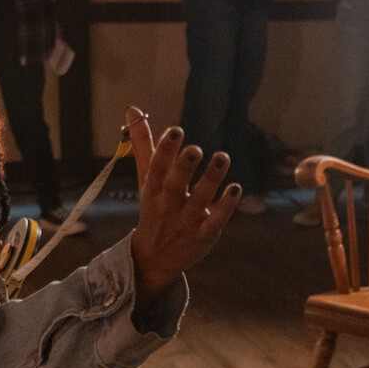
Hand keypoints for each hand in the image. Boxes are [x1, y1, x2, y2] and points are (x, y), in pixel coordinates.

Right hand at [124, 106, 236, 309]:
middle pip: (174, 185)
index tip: (176, 131)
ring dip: (211, 179)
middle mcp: (168, 205)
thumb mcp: (146, 180)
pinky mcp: (204, 235)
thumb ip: (144, 145)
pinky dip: (226, 206)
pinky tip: (236, 188)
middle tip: (195, 148)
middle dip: (184, 167)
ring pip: (200, 200)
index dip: (165, 149)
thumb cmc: (154, 210)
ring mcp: (187, 221)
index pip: (157, 168)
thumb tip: (133, 108)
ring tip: (222, 156)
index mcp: (152, 189)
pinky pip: (216, 220)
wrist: (154, 259)